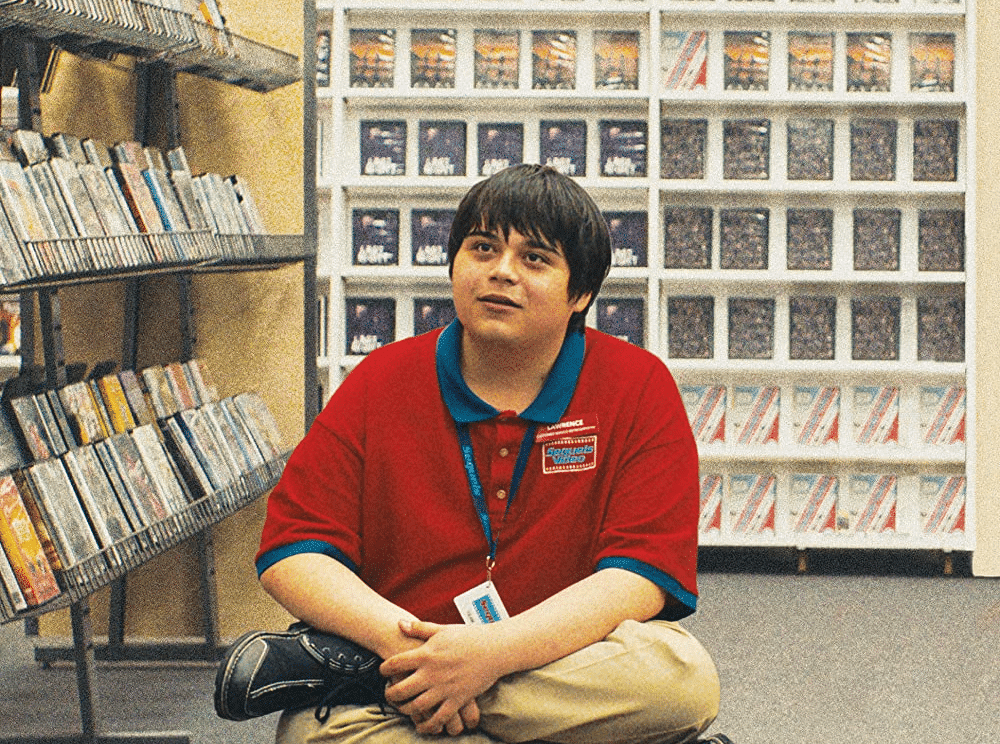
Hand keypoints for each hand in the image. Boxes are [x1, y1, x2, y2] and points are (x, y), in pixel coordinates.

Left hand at [381, 620, 501, 735]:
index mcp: (426, 654)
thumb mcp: (442, 629)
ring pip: (416, 706)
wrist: (495, 649)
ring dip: (405, 709)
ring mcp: (444, 688)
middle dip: (390, 694)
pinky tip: (422, 726)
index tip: (383, 671)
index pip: (395, 664)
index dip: (384, 668)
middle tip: (388, 693)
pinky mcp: (457, 700)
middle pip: (400, 689)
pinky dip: (428, 725)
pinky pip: (439, 718)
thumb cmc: (469, 636)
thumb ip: (419, 628)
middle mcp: (431, 673)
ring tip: (402, 707)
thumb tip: (399, 624)